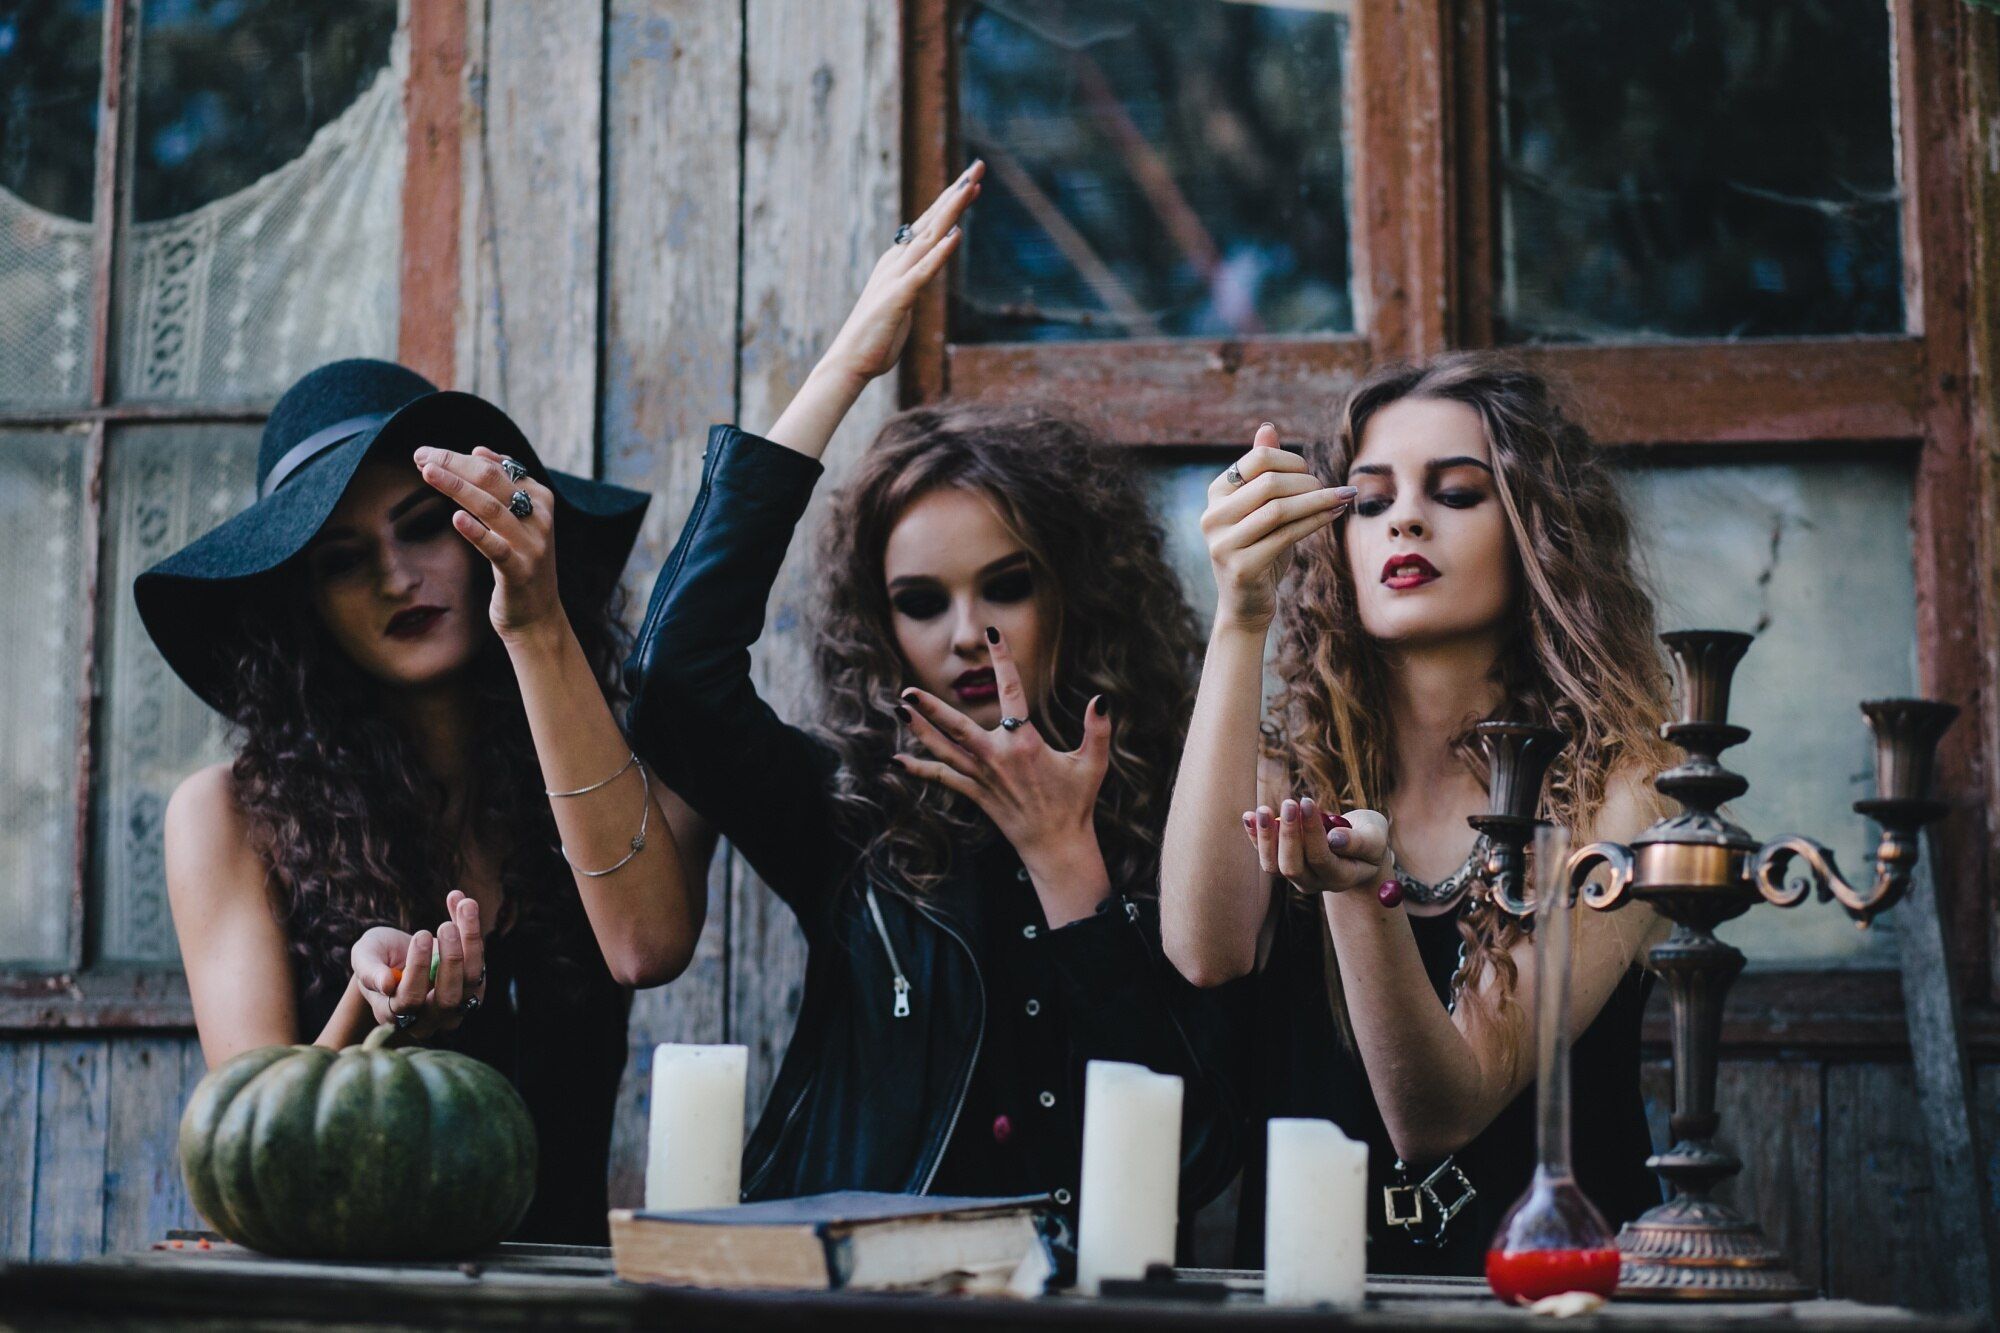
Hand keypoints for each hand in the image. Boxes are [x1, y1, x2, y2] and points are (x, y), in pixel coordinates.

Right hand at [352, 891, 487, 1039]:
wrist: (398, 955)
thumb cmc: (376, 958)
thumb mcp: (364, 958)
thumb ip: (368, 971)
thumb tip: (386, 983)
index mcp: (395, 1014)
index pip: (410, 1000)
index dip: (418, 969)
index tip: (421, 935)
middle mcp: (428, 1018)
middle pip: (447, 998)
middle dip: (450, 959)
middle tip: (445, 926)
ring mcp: (454, 1006)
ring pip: (472, 980)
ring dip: (471, 941)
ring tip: (465, 906)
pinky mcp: (473, 987)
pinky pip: (480, 962)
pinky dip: (474, 932)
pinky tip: (463, 904)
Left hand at [415, 445, 561, 640]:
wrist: (538, 615)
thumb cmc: (521, 562)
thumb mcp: (519, 520)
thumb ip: (505, 485)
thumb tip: (479, 450)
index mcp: (540, 498)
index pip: (496, 467)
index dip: (459, 457)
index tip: (426, 453)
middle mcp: (540, 517)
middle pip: (492, 479)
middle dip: (453, 463)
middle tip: (420, 455)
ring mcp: (531, 544)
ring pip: (491, 508)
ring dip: (456, 487)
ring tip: (427, 473)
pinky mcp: (520, 571)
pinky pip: (496, 548)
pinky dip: (476, 532)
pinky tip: (456, 519)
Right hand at [814, 160, 983, 386]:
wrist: (849, 362)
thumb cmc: (876, 337)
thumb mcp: (900, 303)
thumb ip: (911, 285)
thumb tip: (922, 275)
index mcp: (897, 263)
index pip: (928, 226)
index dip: (950, 203)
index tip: (970, 183)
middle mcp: (896, 262)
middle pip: (932, 221)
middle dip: (955, 193)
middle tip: (977, 167)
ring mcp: (896, 278)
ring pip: (929, 238)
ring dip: (950, 212)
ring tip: (969, 188)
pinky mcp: (898, 297)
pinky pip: (923, 272)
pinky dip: (939, 253)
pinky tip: (955, 236)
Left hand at [891, 628, 1111, 911]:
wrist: (1057, 844)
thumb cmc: (1076, 802)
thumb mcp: (1094, 763)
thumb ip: (1098, 730)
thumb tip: (1101, 700)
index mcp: (1025, 743)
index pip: (1011, 692)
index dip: (1003, 660)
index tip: (993, 634)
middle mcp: (998, 757)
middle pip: (957, 726)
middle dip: (931, 708)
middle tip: (908, 691)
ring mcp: (983, 776)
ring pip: (944, 749)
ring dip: (919, 730)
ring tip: (899, 711)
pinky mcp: (976, 793)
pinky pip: (943, 778)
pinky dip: (919, 770)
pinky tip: (896, 762)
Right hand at [1201, 423, 1354, 629]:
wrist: (1246, 605)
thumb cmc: (1259, 550)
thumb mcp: (1260, 509)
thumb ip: (1262, 471)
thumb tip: (1267, 428)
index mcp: (1216, 495)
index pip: (1257, 459)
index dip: (1291, 461)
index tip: (1312, 474)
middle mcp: (1213, 516)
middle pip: (1269, 482)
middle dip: (1307, 483)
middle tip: (1331, 491)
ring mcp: (1223, 543)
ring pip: (1280, 509)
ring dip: (1318, 501)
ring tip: (1343, 498)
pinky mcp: (1242, 566)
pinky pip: (1287, 535)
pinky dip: (1317, 521)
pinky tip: (1335, 514)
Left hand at [1243, 797, 1390, 895]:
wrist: (1358, 850)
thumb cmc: (1369, 838)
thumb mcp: (1375, 837)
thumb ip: (1359, 841)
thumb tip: (1334, 839)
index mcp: (1340, 877)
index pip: (1320, 858)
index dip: (1311, 831)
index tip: (1307, 802)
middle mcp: (1314, 882)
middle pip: (1292, 866)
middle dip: (1288, 834)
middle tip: (1290, 802)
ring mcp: (1296, 876)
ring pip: (1272, 866)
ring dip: (1265, 837)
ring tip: (1262, 810)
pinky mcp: (1282, 864)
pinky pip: (1264, 855)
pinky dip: (1255, 835)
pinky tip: (1248, 816)